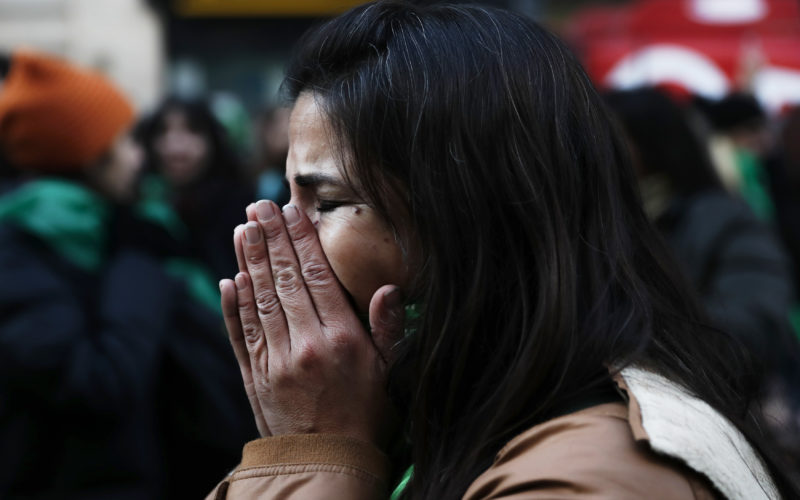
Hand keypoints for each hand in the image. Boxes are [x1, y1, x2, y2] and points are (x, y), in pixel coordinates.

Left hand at [219, 200, 404, 445]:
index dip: (301, 241)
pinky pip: (241, 334)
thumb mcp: (393, 373)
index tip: (291, 212)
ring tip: (241, 228)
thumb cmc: (370, 415)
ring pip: (259, 300)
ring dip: (248, 261)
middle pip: (284, 280)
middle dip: (270, 239)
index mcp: (341, 339)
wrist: (331, 463)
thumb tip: (387, 288)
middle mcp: (305, 344)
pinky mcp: (256, 377)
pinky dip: (233, 306)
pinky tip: (229, 280)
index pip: (317, 277)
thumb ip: (389, 329)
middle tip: (258, 206)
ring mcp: (275, 361)